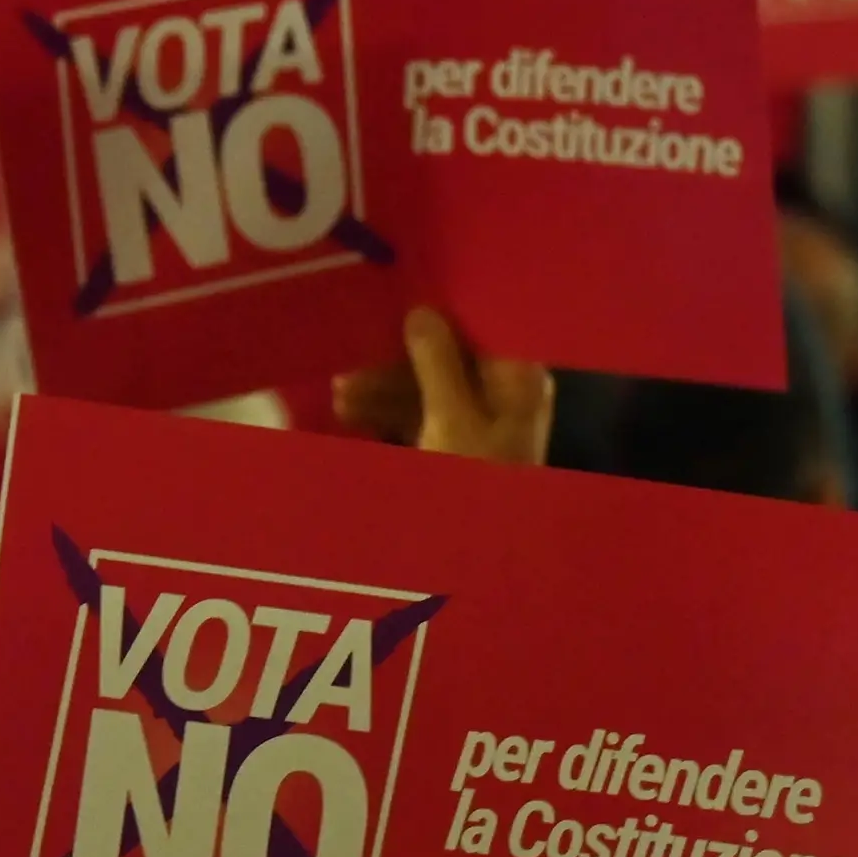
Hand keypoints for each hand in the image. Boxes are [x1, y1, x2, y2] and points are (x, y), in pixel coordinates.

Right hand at [333, 306, 553, 465]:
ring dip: (385, 389)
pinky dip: (392, 414)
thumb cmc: (474, 481)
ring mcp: (483, 423)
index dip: (435, 315)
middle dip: (396, 361)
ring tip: (340, 397)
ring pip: (430, 389)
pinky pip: (424, 417)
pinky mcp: (459, 448)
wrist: (480, 555)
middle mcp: (505, 394)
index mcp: (517, 379)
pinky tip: (352, 415)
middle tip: (349, 362)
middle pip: (447, 358)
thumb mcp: (449, 417)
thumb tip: (422, 310)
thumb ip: (436, 361)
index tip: (393, 300)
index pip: (477, 327)